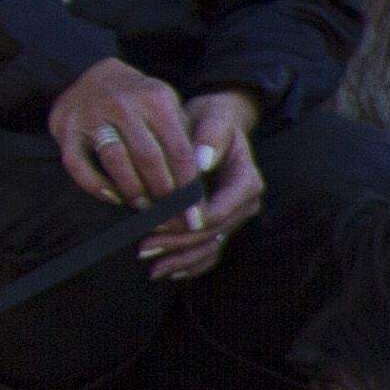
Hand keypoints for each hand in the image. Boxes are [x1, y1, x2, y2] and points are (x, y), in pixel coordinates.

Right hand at [47, 58, 200, 206]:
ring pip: (116, 161)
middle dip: (162, 192)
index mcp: (156, 99)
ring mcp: (92, 115)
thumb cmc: (140, 102)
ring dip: (133, 190)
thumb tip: (199, 185)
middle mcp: (124, 105)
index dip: (188, 186)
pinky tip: (113, 197)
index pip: (179, 150)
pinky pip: (78, 164)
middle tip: (170, 214)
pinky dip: (96, 185)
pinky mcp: (67, 129)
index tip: (194, 213)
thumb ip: (184, 138)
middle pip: (149, 158)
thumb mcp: (167, 108)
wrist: (92, 76)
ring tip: (144, 206)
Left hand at [133, 92, 265, 279]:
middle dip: (177, 244)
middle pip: (212, 234)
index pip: (220, 210)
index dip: (188, 221)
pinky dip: (191, 264)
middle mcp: (245, 203)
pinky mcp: (222, 225)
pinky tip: (168, 271)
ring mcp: (235, 217)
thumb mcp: (213, 118)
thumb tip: (200, 162)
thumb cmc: (212, 120)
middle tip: (143, 249)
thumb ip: (210, 138)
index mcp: (247, 181)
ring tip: (152, 268)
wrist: (216, 125)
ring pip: (211, 248)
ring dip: (181, 259)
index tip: (156, 223)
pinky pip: (210, 252)